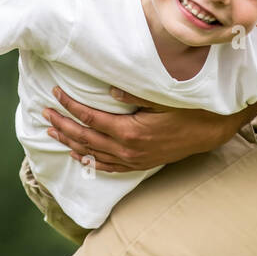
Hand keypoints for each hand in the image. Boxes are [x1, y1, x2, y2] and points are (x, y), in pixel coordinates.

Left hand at [42, 86, 248, 172]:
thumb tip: (107, 89)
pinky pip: (108, 166)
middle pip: (85, 137)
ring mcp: (133, 159)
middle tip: (45, 113)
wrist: (211, 131)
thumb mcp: (162, 97)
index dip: (70, 106)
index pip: (90, 118)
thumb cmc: (188, 109)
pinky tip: (78, 154)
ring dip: (70, 142)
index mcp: (130, 131)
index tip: (55, 93)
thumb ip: (133, 94)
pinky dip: (90, 160)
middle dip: (62, 124)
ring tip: (52, 132)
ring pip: (92, 153)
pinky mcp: (139, 163)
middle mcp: (127, 149)